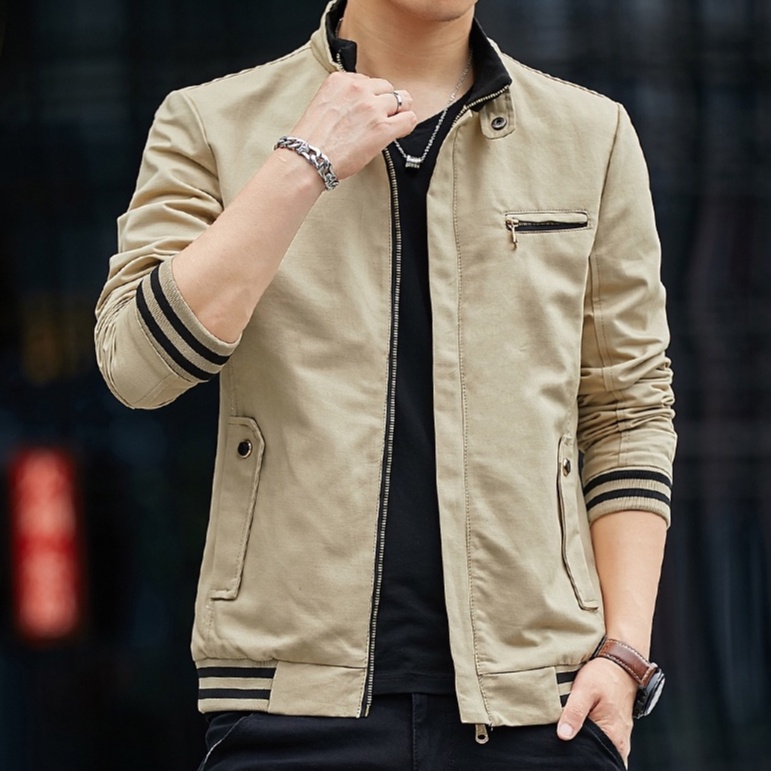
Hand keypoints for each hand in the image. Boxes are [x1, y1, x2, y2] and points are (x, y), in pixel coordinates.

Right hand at [287, 72, 416, 179]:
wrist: (308, 159)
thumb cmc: (312, 140)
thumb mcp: (325, 104)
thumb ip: (345, 98)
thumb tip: (363, 105)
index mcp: (341, 79)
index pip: (369, 81)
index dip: (371, 98)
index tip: (365, 112)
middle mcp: (358, 88)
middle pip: (387, 88)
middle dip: (385, 104)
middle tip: (377, 122)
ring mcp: (372, 107)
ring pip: (402, 101)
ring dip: (397, 114)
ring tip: (386, 129)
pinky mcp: (382, 127)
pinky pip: (409, 119)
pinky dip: (406, 125)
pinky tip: (397, 133)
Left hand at [557, 657, 636, 764]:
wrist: (621, 663)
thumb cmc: (603, 676)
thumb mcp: (584, 690)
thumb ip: (574, 712)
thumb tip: (563, 735)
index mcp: (612, 735)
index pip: (595, 759)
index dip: (579, 757)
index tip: (566, 751)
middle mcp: (620, 741)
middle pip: (599, 757)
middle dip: (583, 754)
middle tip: (567, 743)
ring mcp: (620, 736)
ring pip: (601, 749)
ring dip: (589, 746)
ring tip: (574, 736)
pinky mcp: (618, 729)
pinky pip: (605, 742)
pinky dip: (594, 740)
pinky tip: (583, 731)